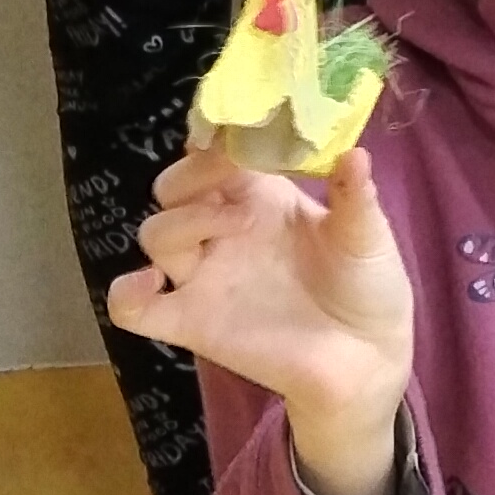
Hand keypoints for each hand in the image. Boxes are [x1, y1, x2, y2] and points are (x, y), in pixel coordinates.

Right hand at [110, 144, 415, 464]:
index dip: (215, 138)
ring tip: (234, 227)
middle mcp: (225, 229)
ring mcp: (204, 276)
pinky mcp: (191, 323)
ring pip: (155, 234)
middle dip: (191, 176)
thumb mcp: (368, 235)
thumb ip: (355, 198)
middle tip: (231, 184)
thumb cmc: (367, 286)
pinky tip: (152, 283)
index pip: (215, 153)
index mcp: (262, 196)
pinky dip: (127, 293)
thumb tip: (356, 153)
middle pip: (172, 187)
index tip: (232, 134)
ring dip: (182, 221)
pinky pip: (133, 308)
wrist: (367, 360)